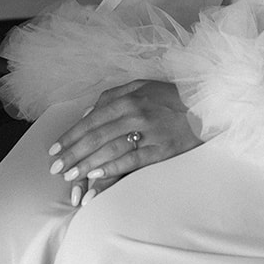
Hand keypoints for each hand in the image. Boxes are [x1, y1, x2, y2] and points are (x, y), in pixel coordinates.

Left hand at [48, 80, 200, 204]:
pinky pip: (131, 161)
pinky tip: (96, 178)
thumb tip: (88, 113)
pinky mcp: (162, 150)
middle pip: (96, 137)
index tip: (55, 150)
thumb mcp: (142, 86)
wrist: (208, 104)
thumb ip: (113, 96)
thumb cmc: (172, 96)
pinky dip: (112, 170)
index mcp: (129, 97)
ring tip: (71, 177)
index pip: (91, 119)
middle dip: (73, 154)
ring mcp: (150, 133)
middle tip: (56, 169)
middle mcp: (136, 114)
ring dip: (87, 165)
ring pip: (110, 151)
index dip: (71, 136)